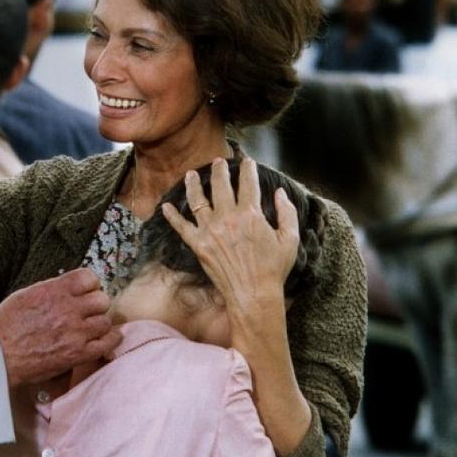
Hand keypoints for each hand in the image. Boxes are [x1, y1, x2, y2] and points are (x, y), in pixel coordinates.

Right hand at [0, 269, 120, 387]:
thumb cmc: (4, 326)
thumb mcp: (26, 295)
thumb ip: (51, 290)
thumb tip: (67, 289)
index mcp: (54, 290)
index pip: (89, 277)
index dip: (89, 285)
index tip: (85, 292)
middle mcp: (68, 308)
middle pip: (101, 299)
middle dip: (95, 305)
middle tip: (88, 312)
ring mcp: (75, 331)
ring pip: (105, 321)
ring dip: (100, 324)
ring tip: (91, 328)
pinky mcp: (77, 353)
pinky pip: (107, 343)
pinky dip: (110, 340)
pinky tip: (105, 339)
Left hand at [161, 158, 298, 311]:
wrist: (253, 295)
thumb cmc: (273, 269)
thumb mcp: (290, 239)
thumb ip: (287, 212)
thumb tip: (280, 192)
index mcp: (251, 214)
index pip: (248, 183)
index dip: (248, 169)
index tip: (247, 162)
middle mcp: (227, 218)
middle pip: (220, 185)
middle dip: (220, 170)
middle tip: (218, 162)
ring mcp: (210, 230)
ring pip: (198, 200)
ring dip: (193, 184)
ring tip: (191, 174)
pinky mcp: (198, 245)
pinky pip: (181, 227)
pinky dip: (172, 216)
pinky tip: (166, 206)